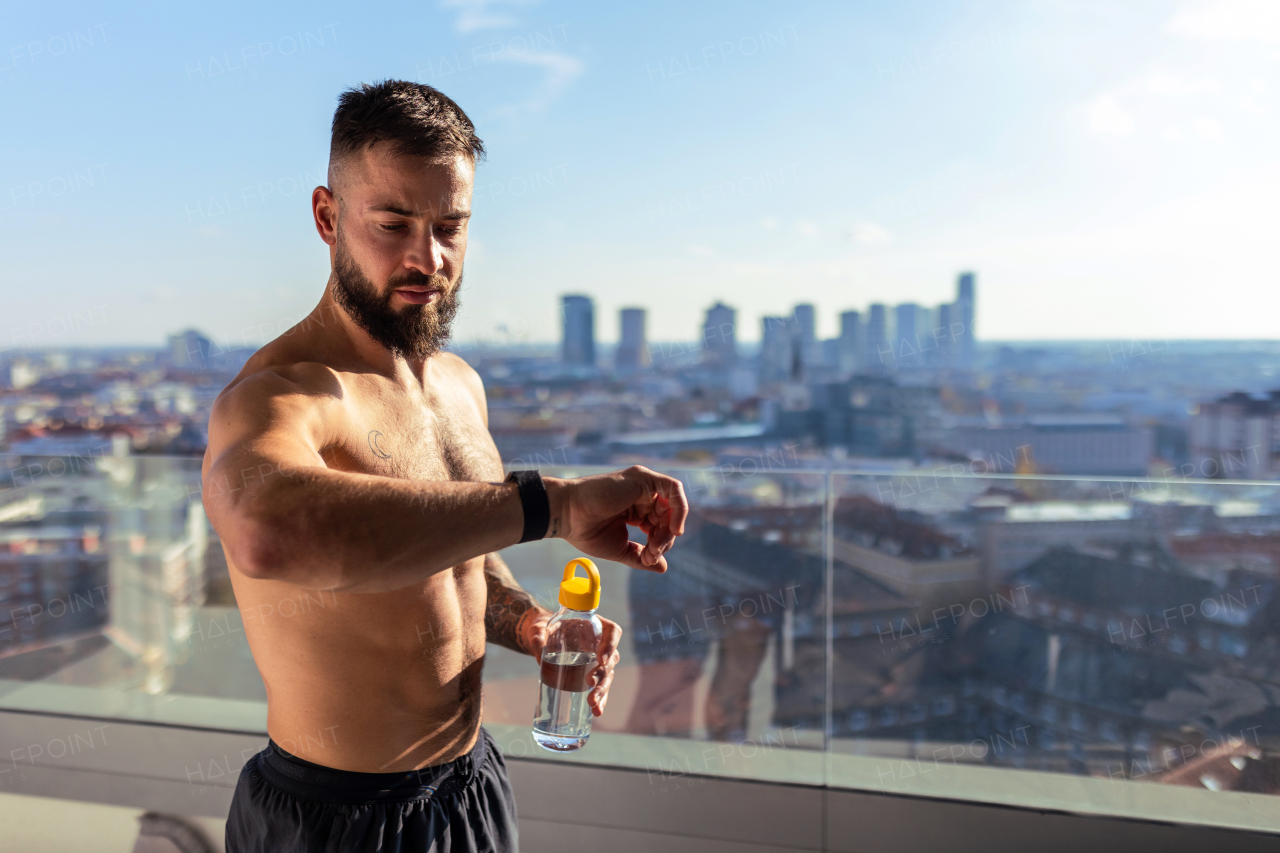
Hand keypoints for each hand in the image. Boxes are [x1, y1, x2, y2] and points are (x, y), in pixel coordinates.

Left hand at [525, 612, 622, 717]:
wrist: (544, 640)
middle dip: (602, 674)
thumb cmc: (546, 629)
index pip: (612, 632)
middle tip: (589, 683)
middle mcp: (601, 644)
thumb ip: (538, 632)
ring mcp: (598, 662)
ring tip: (593, 704)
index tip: (600, 659)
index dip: (610, 645)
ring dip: (603, 691)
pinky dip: (600, 700)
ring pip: (607, 676)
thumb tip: (536, 642)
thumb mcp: (540, 627)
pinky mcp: (592, 675)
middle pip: (611, 659)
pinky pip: (600, 688)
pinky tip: (596, 712)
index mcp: (596, 627)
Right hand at [547, 465, 688, 571]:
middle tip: (651, 554)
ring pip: (672, 505)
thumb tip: (663, 567)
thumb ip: (641, 557)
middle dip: (665, 539)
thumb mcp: (620, 548)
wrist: (568, 516)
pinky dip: (680, 508)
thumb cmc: (586, 530)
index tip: (647, 559)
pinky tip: (673, 528)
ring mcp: (642, 485)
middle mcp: (641, 495)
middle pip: (668, 517)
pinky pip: (673, 488)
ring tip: (654, 545)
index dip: (659, 543)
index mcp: (636, 509)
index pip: (660, 525)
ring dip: (669, 529)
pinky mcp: (643, 478)